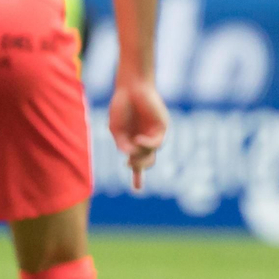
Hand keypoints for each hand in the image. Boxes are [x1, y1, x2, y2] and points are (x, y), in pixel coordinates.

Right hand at [108, 73, 168, 190]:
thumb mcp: (116, 129)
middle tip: (128, 164)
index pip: (138, 163)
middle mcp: (146, 141)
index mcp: (134, 142)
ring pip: (151, 155)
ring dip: (140, 155)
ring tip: (131, 145)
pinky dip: (147, 145)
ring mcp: (155, 135)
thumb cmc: (121, 107)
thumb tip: (128, 156)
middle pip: (147, 162)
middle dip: (138, 167)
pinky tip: (138, 140)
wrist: (130, 88)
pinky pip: (156, 143)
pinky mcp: (162, 127)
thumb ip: (121, 144)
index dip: (137, 177)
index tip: (137, 190)